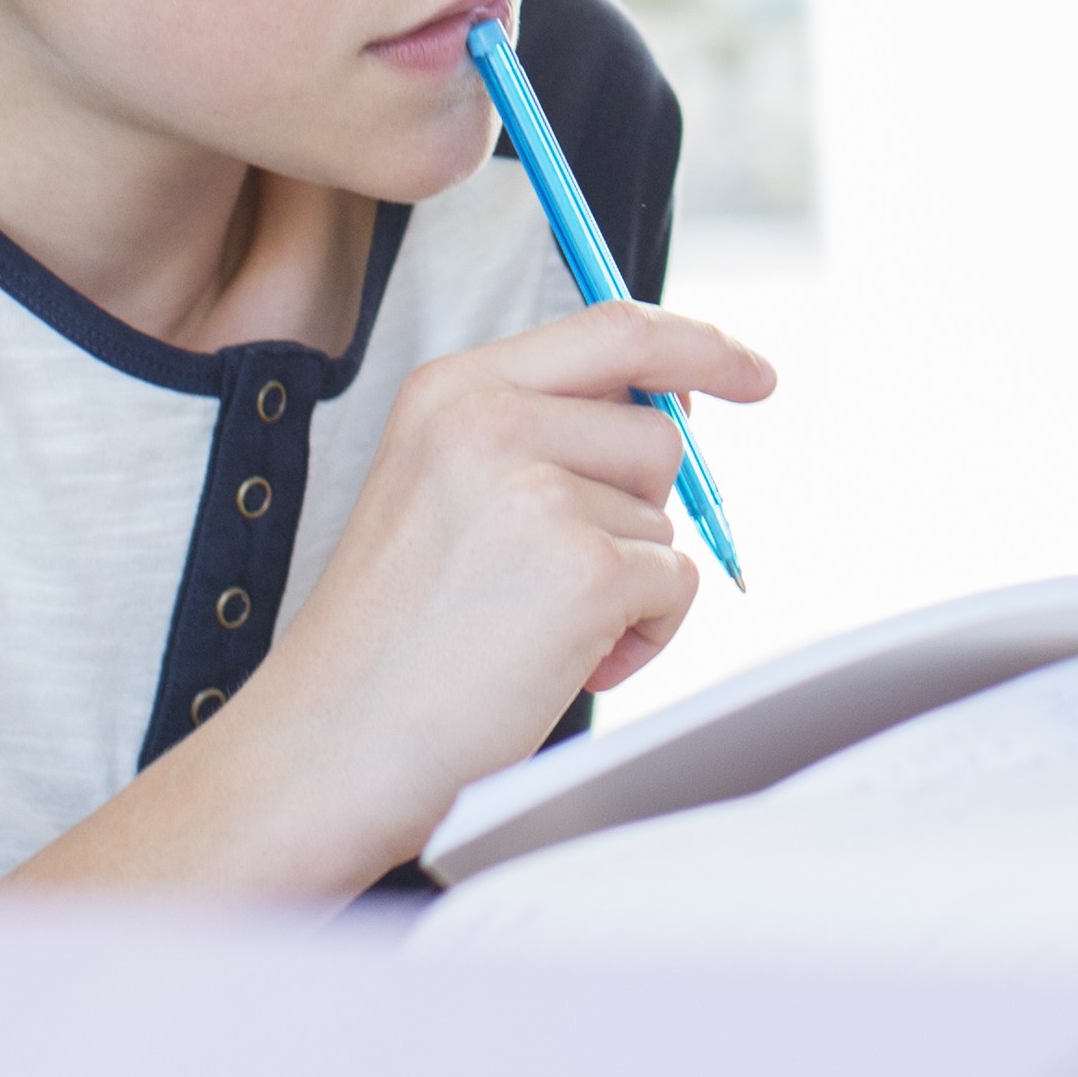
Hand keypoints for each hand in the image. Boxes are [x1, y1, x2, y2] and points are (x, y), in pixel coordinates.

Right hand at [0, 299, 773, 901]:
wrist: (329, 748)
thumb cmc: (390, 643)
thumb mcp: (440, 490)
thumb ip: (537, 434)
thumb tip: (672, 413)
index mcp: (451, 391)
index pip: (612, 328)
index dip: (696, 346)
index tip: (748, 372)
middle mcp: (489, 420)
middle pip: (656, 430)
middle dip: (640, 511)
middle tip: (563, 578)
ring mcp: (537, 491)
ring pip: (665, 517)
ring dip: (630, 583)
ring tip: (537, 634)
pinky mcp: (582, 570)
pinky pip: (674, 584)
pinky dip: (642, 636)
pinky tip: (559, 665)